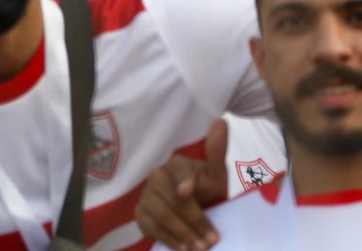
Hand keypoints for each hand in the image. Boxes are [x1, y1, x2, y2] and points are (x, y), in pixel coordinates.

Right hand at [134, 117, 227, 250]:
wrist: (197, 211)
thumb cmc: (207, 191)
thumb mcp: (216, 174)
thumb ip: (216, 151)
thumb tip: (220, 122)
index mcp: (176, 165)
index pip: (178, 170)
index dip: (183, 180)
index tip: (187, 192)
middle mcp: (157, 177)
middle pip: (171, 199)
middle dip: (193, 221)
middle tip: (211, 240)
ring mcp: (146, 196)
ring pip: (161, 215)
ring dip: (182, 233)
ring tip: (200, 248)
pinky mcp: (140, 214)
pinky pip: (150, 227)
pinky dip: (168, 239)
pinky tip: (183, 248)